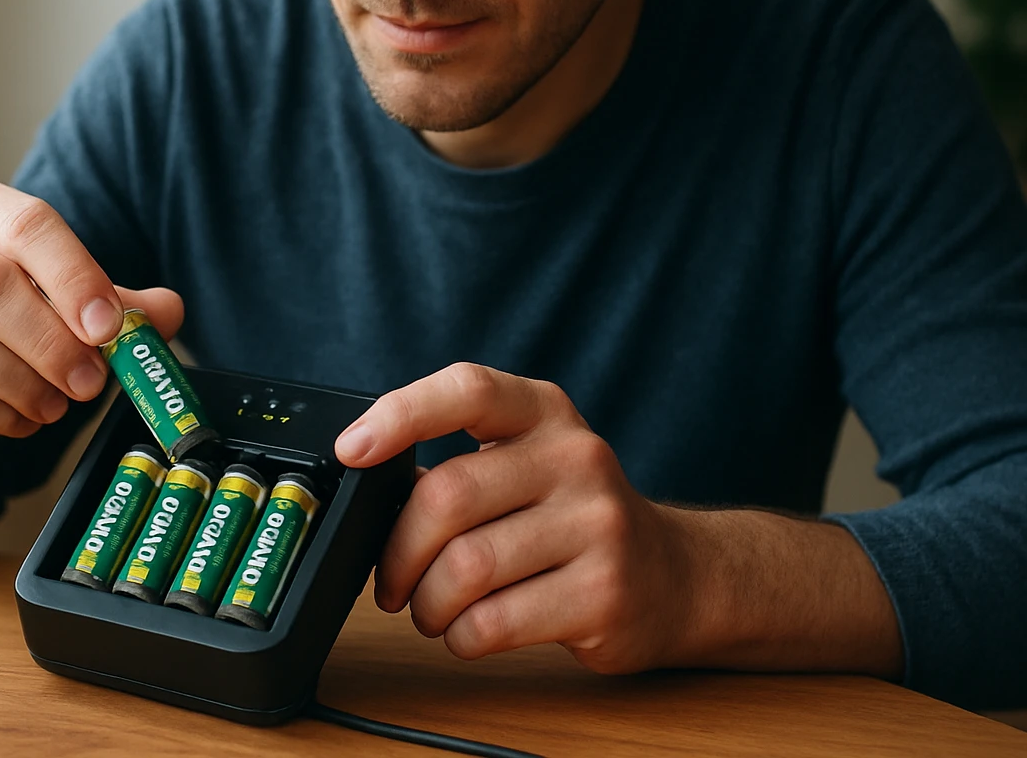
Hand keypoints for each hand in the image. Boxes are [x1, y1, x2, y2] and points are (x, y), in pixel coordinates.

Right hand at [0, 176, 184, 472]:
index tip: (109, 328)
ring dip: (25, 380)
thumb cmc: (13, 330)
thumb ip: (122, 307)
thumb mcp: (73, 309)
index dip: (74, 276)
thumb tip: (169, 311)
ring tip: (60, 405)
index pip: (28, 223)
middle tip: (92, 381)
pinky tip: (23, 419)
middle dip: (52, 340)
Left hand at [335, 362, 696, 673]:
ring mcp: (597, 524)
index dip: (400, 414)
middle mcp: (576, 456)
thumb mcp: (528, 463)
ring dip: (426, 605)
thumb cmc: (572, 518)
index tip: (350, 451)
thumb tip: (366, 490)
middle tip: (392, 584)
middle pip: (447, 497)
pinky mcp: (602, 593)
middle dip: (397, 553)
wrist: (675, 577)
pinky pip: (492, 622)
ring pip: (464, 568)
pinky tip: (471, 631)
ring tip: (433, 611)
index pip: (466, 389)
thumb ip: (460, 465)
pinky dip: (460, 636)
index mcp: (544, 412)